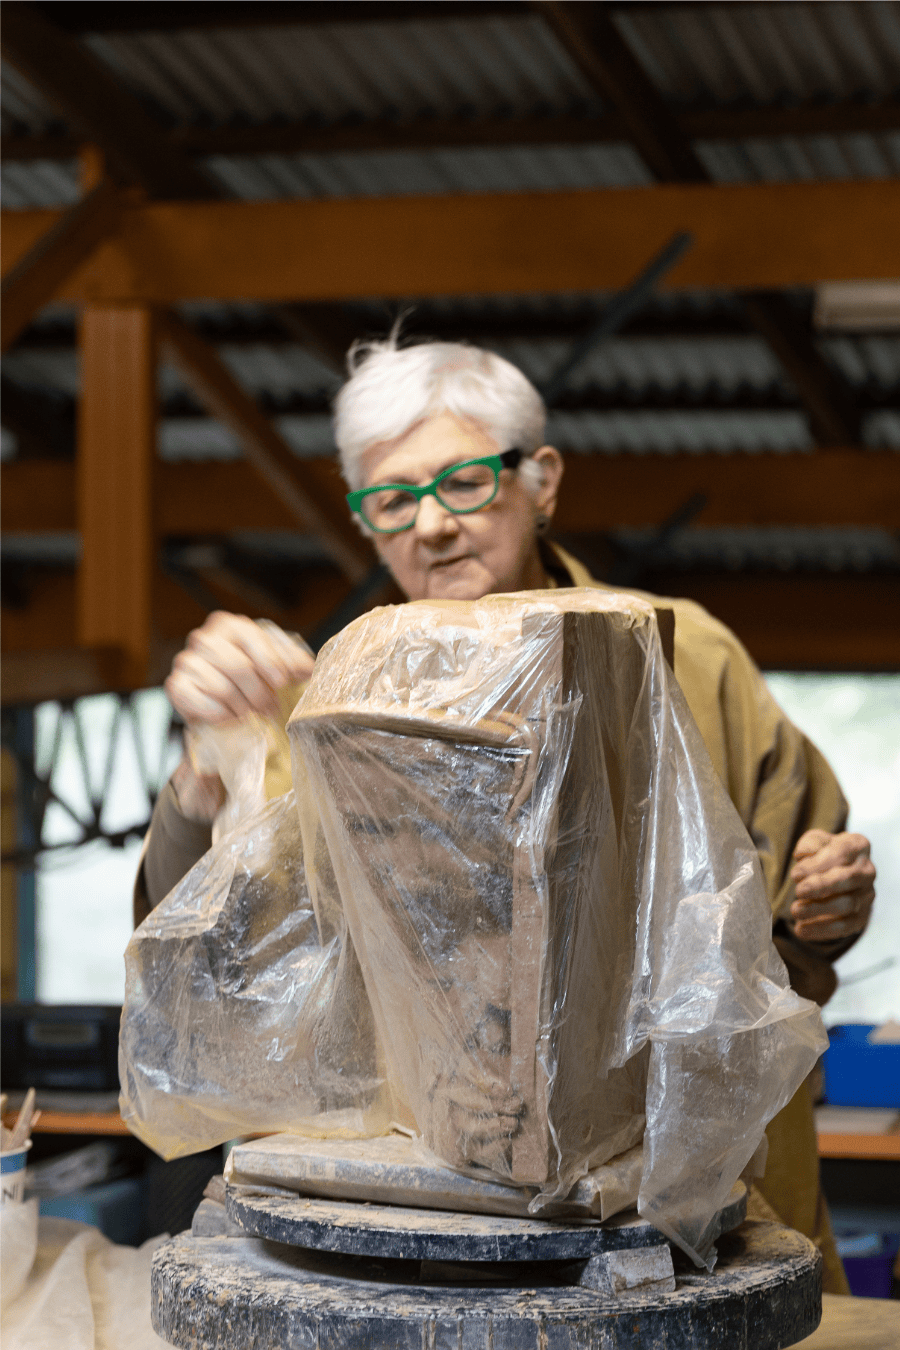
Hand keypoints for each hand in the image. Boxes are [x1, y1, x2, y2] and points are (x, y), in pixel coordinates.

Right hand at [164, 613, 314, 822]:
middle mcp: (203, 638)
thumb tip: (310, 669)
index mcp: (228, 624)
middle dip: (259, 692)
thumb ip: (291, 662)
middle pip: (238, 666)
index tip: (282, 682)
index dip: (271, 662)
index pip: (252, 638)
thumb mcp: (271, 664)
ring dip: (243, 707)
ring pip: (222, 687)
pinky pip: (202, 702)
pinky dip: (221, 715)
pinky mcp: (176, 685)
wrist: (214, 699)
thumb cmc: (246, 677)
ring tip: (252, 714)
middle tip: (271, 708)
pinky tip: (231, 717)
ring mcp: (186, 660)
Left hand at [790, 829, 875, 942]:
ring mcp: (866, 895)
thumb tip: (802, 855)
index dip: (817, 865)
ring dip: (819, 909)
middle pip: (849, 879)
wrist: (835, 873)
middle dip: (821, 886)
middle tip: (798, 891)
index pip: (841, 853)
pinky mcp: (861, 917)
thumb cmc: (823, 854)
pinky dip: (822, 930)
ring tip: (795, 911)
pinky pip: (845, 927)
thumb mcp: (814, 842)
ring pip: (848, 905)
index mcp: (857, 846)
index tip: (795, 874)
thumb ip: (810, 844)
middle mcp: (866, 871)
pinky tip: (801, 929)